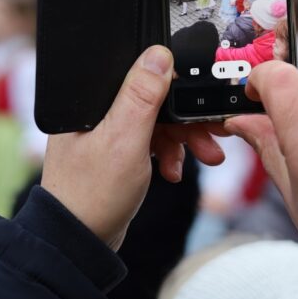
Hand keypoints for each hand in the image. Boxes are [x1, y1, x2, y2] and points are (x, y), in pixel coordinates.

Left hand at [42, 46, 225, 250]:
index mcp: (89, 99)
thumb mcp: (124, 139)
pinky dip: (169, 153)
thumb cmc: (92, 194)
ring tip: (207, 157)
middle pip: (154, 98)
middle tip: (215, 133)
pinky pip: (152, 140)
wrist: (81, 243)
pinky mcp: (117, 150)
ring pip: (158, 121)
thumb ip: (141, 96)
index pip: (140, 74)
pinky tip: (173, 170)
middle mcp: (95, 110)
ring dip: (185, 138)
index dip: (176, 84)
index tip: (202, 99)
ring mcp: (106, 131)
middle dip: (188, 119)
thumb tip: (158, 55)